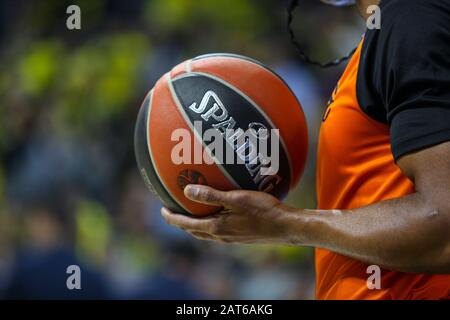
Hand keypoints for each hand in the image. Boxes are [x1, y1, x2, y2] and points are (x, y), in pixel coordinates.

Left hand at [161, 184, 295, 243]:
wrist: (286, 227)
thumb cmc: (263, 210)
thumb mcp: (236, 199)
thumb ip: (211, 195)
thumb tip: (187, 191)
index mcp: (216, 228)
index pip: (186, 225)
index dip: (172, 219)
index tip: (162, 211)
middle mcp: (221, 236)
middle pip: (194, 231)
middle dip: (181, 223)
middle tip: (173, 211)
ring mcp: (231, 239)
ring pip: (205, 233)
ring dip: (194, 224)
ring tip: (191, 212)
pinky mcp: (240, 237)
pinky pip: (217, 232)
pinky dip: (209, 223)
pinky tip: (217, 213)